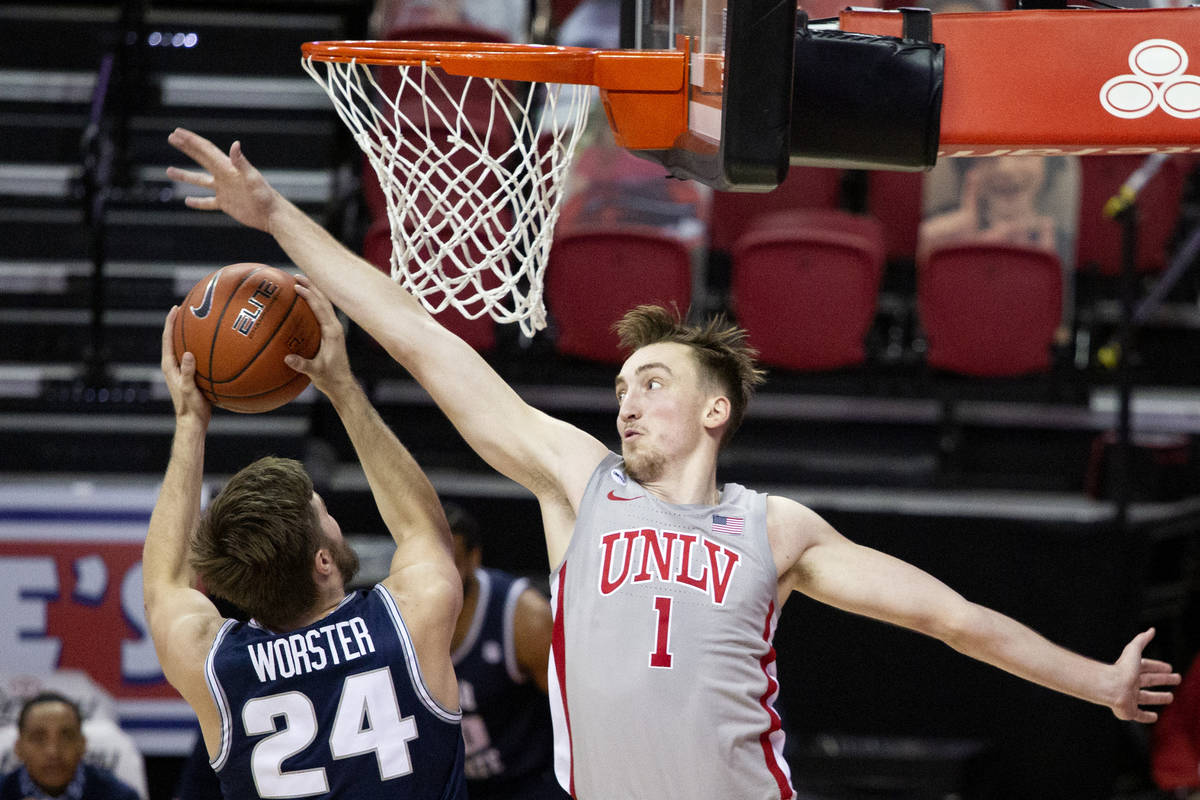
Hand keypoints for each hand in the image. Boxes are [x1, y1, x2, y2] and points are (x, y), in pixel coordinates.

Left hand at [161, 306, 211, 428]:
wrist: (193, 421)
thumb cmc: (191, 407)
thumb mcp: (189, 389)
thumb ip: (187, 372)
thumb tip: (188, 353)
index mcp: (169, 366)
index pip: (167, 339)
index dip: (170, 322)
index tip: (176, 308)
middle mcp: (174, 365)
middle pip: (173, 338)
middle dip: (179, 323)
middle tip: (188, 308)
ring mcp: (182, 370)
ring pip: (184, 346)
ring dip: (190, 333)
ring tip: (201, 321)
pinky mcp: (191, 375)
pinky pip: (196, 356)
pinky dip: (202, 347)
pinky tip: (215, 344)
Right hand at [166, 128, 281, 232]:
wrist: (272, 215)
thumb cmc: (265, 196)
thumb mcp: (253, 178)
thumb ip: (242, 162)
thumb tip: (235, 144)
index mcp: (228, 168)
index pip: (206, 150)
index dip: (191, 140)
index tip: (177, 132)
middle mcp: (224, 176)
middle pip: (201, 159)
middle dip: (186, 148)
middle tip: (171, 138)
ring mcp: (224, 190)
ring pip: (200, 181)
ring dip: (185, 175)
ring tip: (168, 170)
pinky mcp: (226, 204)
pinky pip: (208, 202)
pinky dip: (198, 202)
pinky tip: (188, 201)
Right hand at [283, 276, 354, 399]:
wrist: (342, 383)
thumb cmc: (330, 378)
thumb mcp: (315, 372)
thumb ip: (303, 365)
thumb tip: (288, 358)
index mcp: (333, 332)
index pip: (321, 307)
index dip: (309, 295)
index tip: (296, 286)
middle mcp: (335, 326)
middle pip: (324, 300)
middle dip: (311, 286)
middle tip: (295, 276)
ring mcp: (334, 328)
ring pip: (324, 304)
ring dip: (313, 291)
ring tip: (298, 282)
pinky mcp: (331, 332)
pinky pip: (321, 312)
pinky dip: (312, 303)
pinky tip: (300, 301)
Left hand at [1109, 627, 1179, 722]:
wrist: (1111, 687)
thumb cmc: (1122, 670)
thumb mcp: (1133, 651)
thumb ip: (1142, 640)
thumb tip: (1151, 630)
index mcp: (1131, 670)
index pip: (1147, 667)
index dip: (1158, 667)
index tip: (1169, 668)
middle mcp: (1131, 683)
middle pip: (1149, 681)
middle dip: (1163, 680)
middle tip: (1177, 678)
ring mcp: (1130, 697)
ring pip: (1146, 698)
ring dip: (1159, 697)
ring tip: (1170, 697)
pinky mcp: (1129, 711)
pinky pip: (1139, 715)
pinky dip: (1147, 717)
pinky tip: (1155, 716)